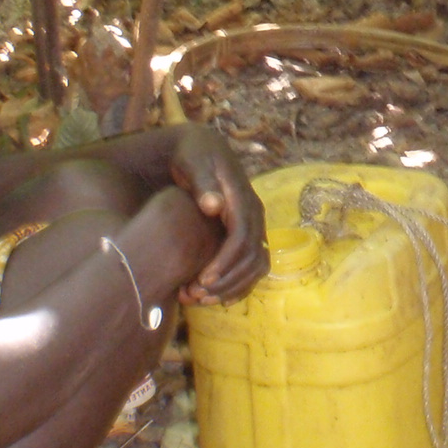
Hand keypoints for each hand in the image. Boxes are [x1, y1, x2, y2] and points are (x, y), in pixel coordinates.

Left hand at [168, 125, 265, 303]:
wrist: (200, 148)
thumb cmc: (192, 156)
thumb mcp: (193, 162)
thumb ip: (202, 183)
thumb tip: (214, 206)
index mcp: (242, 197)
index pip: (242, 236)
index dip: (225, 261)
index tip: (202, 279)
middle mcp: (253, 213)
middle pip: (252, 256)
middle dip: (227, 280)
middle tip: (196, 295)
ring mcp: (253, 224)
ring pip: (255, 264)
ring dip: (232, 286)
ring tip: (202, 299)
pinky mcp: (247, 233)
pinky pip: (253, 265)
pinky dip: (239, 284)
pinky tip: (219, 299)